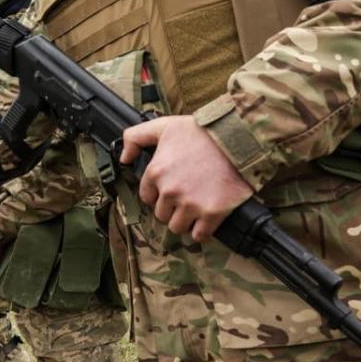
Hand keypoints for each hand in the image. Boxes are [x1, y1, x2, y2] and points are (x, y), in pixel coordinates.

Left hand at [119, 116, 252, 242]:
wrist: (237, 139)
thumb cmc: (201, 132)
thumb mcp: (164, 126)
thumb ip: (136, 137)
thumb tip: (123, 157)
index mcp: (156, 172)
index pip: (147, 197)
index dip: (158, 194)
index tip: (170, 188)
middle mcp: (170, 191)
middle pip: (161, 214)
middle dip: (171, 208)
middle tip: (185, 197)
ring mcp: (191, 204)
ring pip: (177, 227)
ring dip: (184, 221)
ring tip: (195, 208)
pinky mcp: (212, 214)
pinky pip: (199, 235)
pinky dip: (202, 231)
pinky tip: (206, 220)